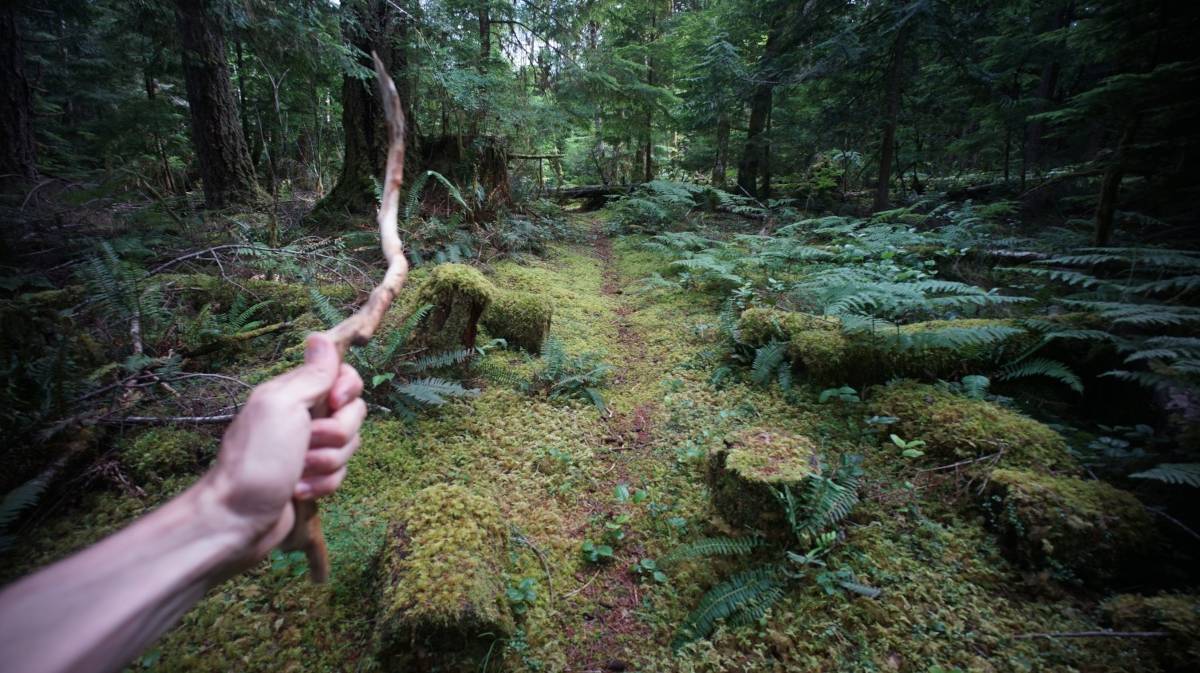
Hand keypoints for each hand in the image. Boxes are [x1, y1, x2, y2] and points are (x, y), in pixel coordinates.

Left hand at [201, 334, 365, 564]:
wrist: (237, 519)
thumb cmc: (257, 460)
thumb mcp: (283, 406)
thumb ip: (310, 374)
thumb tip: (321, 337)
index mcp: (294, 394)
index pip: (342, 375)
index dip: (347, 388)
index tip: (334, 402)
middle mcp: (303, 418)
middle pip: (353, 412)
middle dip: (338, 433)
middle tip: (307, 443)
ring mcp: (309, 449)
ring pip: (350, 446)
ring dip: (327, 463)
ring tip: (298, 473)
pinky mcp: (313, 478)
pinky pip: (340, 474)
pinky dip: (322, 485)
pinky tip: (298, 492)